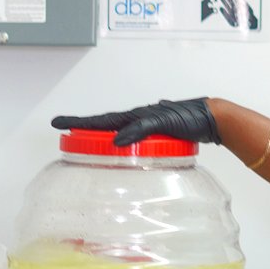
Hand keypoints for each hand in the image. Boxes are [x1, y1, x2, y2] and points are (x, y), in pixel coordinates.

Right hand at [51, 98, 218, 147]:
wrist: (211, 118)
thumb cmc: (190, 117)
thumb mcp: (163, 123)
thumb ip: (140, 129)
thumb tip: (116, 140)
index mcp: (136, 115)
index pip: (102, 120)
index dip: (79, 122)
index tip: (58, 122)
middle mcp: (139, 120)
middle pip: (106, 125)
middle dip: (84, 129)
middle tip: (65, 132)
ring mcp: (147, 128)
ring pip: (118, 132)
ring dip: (100, 136)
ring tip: (85, 142)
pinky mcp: (157, 137)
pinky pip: (132, 140)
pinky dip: (121, 145)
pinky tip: (120, 152)